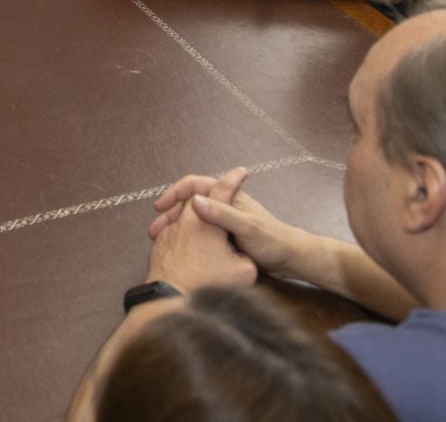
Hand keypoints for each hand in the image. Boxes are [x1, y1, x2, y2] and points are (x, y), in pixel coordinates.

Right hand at [148, 167, 306, 278]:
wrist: (290, 259)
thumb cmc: (272, 241)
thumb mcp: (246, 227)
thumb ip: (223, 214)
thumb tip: (195, 202)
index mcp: (228, 196)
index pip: (194, 185)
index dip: (175, 193)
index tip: (160, 207)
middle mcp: (224, 205)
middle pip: (190, 202)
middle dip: (171, 214)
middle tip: (155, 231)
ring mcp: (224, 220)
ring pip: (193, 219)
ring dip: (176, 227)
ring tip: (162, 242)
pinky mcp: (225, 236)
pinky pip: (200, 232)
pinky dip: (187, 238)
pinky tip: (180, 250)